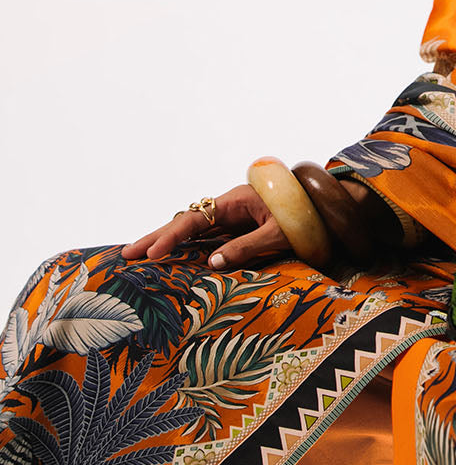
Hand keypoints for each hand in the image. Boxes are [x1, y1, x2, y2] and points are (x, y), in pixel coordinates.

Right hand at [122, 185, 291, 269]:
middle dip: (154, 238)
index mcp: (234, 202)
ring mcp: (227, 218)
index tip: (152, 254)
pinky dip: (183, 247)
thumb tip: (212, 262)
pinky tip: (167, 258)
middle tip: (126, 255)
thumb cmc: (303, 216)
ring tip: (136, 258)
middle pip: (183, 223)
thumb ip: (246, 247)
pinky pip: (202, 238)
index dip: (170, 238)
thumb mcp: (278, 234)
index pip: (194, 221)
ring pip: (189, 231)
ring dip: (164, 243)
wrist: (321, 205)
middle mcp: (226, 208)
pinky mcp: (232, 229)